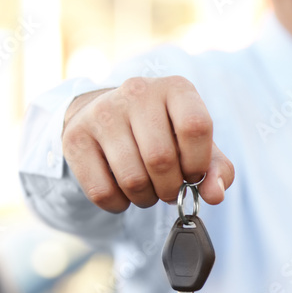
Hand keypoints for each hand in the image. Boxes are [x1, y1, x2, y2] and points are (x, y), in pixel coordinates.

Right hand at [61, 76, 234, 212]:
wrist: (109, 117)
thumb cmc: (165, 134)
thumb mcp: (197, 144)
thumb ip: (216, 169)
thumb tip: (215, 195)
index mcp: (175, 88)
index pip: (195, 126)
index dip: (198, 162)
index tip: (192, 173)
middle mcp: (137, 92)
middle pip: (161, 159)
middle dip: (170, 189)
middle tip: (168, 189)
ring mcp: (102, 113)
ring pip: (132, 180)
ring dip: (146, 198)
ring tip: (147, 189)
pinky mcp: (75, 137)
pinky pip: (102, 192)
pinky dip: (119, 204)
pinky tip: (122, 191)